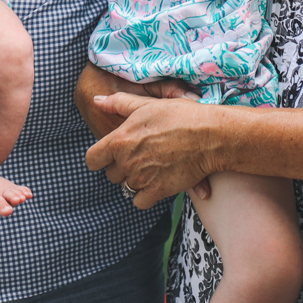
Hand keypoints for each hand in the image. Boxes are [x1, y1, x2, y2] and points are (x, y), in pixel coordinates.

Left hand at [83, 91, 224, 208]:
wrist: (210, 135)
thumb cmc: (180, 116)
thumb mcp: (147, 104)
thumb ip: (119, 103)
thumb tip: (96, 101)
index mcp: (119, 140)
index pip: (92, 159)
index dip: (99, 158)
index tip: (110, 156)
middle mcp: (126, 161)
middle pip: (111, 174)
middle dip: (122, 167)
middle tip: (141, 156)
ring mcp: (141, 178)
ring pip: (126, 187)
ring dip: (135, 180)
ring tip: (152, 167)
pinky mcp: (157, 191)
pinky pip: (140, 202)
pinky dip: (146, 196)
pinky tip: (157, 183)